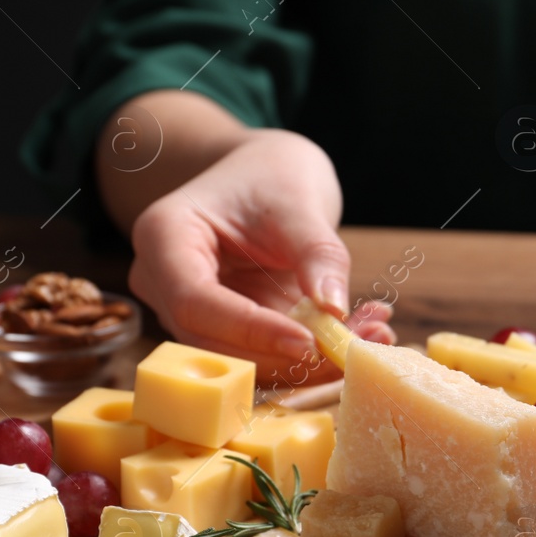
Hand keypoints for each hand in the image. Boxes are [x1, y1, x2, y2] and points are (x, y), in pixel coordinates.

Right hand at [127, 128, 394, 381]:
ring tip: (371, 335)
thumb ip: (315, 251)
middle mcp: (164, 283)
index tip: (308, 342)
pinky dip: (312, 353)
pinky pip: (264, 354)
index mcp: (165, 237)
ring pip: (241, 359)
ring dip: (307, 363)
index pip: (195, 302)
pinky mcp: (226, 330)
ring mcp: (192, 311)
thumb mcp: (297, 200)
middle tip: (353, 348)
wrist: (264, 174)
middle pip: (213, 343)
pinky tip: (360, 331)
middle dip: (286, 357)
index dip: (250, 330)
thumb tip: (333, 309)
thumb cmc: (270, 173)